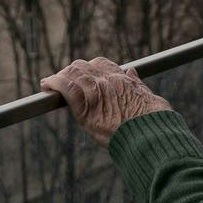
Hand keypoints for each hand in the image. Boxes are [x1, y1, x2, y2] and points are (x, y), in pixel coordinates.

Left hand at [40, 57, 171, 145]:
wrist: (153, 138)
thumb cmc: (156, 124)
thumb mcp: (150, 98)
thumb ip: (138, 85)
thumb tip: (132, 72)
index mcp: (123, 80)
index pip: (101, 64)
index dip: (89, 68)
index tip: (83, 75)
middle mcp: (109, 81)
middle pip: (83, 66)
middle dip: (71, 72)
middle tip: (63, 81)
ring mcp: (97, 93)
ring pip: (72, 74)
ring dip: (60, 77)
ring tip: (51, 84)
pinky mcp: (86, 108)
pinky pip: (66, 88)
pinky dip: (54, 83)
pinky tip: (46, 85)